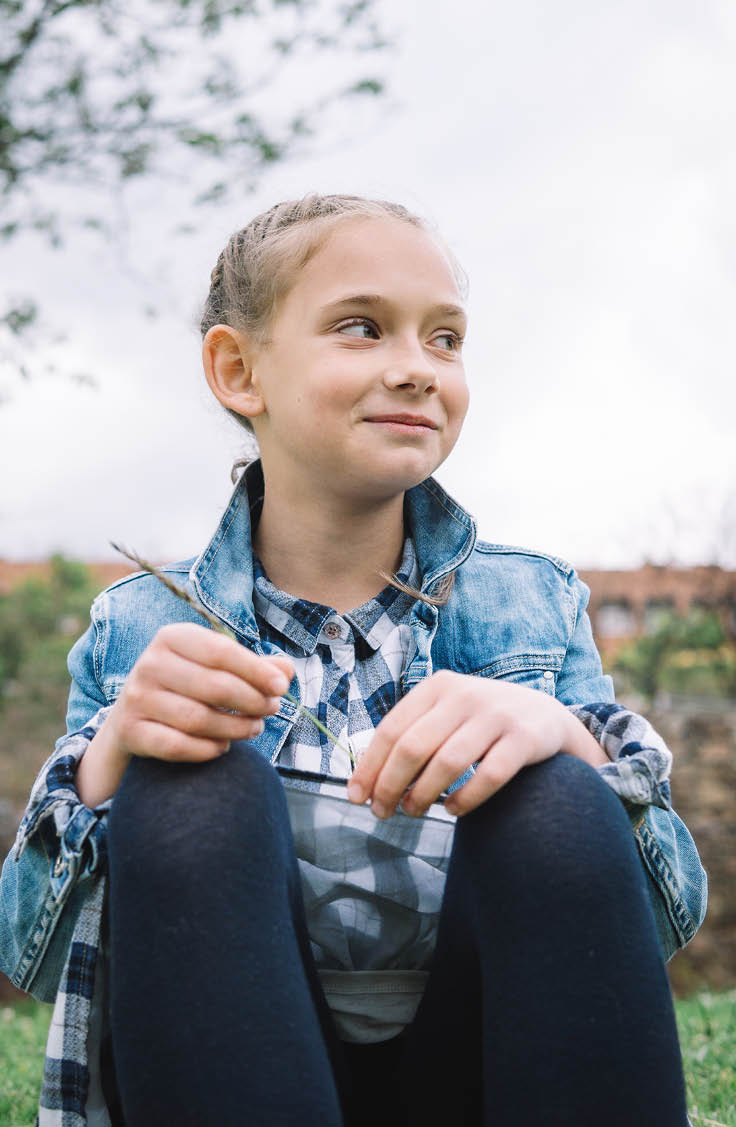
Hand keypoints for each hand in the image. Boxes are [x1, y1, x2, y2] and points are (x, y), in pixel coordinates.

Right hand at [106, 622, 294, 762]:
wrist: (133, 716)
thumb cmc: (188, 686)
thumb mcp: (216, 667)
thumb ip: (254, 667)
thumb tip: (287, 670)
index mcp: (172, 637)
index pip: (221, 651)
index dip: (256, 670)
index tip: (281, 686)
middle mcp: (150, 663)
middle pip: (213, 686)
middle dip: (251, 701)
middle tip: (270, 709)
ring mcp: (136, 698)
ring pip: (197, 719)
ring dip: (235, 728)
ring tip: (254, 728)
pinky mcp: (130, 731)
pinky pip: (177, 746)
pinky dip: (207, 750)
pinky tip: (223, 747)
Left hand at [346, 669, 583, 817]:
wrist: (546, 716)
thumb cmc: (482, 723)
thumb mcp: (447, 713)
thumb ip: (413, 736)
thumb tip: (368, 782)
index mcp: (438, 687)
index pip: (392, 729)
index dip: (370, 766)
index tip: (356, 797)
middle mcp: (465, 695)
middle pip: (413, 747)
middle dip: (390, 785)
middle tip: (382, 812)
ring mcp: (496, 715)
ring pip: (447, 762)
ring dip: (423, 795)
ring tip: (414, 812)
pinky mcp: (523, 738)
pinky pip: (488, 776)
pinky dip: (466, 799)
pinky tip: (454, 810)